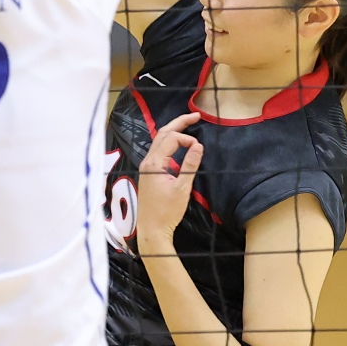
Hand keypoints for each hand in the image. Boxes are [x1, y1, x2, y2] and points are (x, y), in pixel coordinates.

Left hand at [134, 112, 203, 254]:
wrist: (152, 229)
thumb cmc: (167, 211)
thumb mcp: (182, 188)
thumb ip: (190, 165)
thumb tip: (198, 145)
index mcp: (154, 163)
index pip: (171, 139)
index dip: (187, 139)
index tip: (199, 149)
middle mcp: (148, 162)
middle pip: (163, 134)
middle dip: (179, 123)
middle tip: (196, 115)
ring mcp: (147, 167)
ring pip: (159, 141)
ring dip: (173, 131)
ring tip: (188, 124)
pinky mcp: (149, 173)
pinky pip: (158, 151)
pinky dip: (169, 143)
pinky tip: (178, 144)